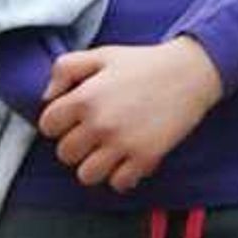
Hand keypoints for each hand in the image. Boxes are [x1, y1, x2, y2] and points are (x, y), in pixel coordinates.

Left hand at [37, 38, 223, 191]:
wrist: (189, 73)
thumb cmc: (143, 63)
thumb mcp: (100, 55)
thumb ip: (65, 69)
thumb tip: (47, 97)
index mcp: (84, 98)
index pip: (48, 126)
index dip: (58, 123)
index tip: (74, 120)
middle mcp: (100, 124)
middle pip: (65, 154)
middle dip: (75, 146)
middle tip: (92, 136)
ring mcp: (123, 144)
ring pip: (86, 175)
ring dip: (94, 166)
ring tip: (107, 152)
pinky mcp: (146, 158)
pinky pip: (118, 183)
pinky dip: (121, 175)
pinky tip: (128, 159)